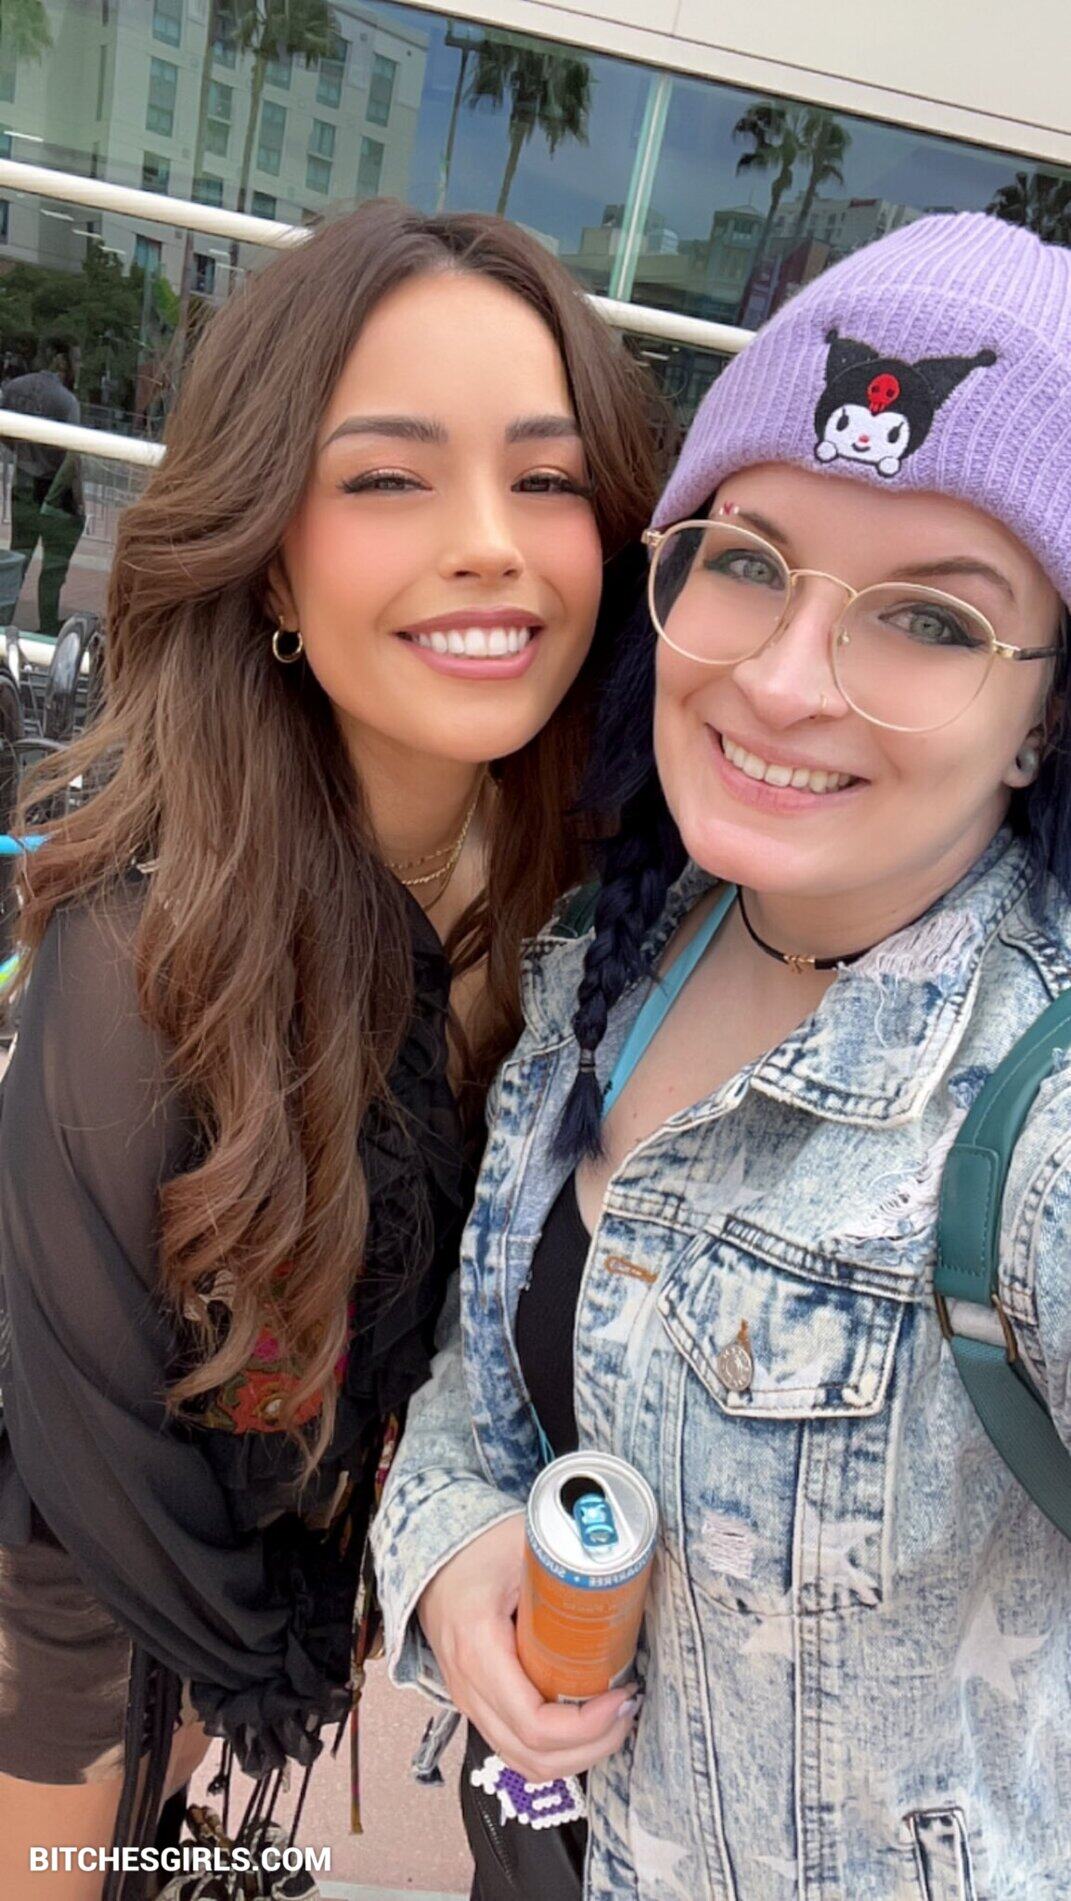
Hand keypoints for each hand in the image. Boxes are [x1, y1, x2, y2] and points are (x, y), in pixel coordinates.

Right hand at [417, 1513, 638, 1783]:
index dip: (586, 1725)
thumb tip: (624, 1574)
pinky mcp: (478, 1705)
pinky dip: (557, 1750)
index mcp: (479, 1649)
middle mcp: (469, 1688)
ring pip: (526, 1763)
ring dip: (578, 1755)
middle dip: (593, 1745)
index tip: (622, 1696)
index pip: (534, 1722)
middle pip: (535, 1754)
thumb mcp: (523, 1546)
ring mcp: (470, 1703)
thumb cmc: (476, 1548)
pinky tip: (587, 1723)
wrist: (432, 1557)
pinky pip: (516, 1748)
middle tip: (628, 1707)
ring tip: (615, 1719)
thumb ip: (569, 1561)